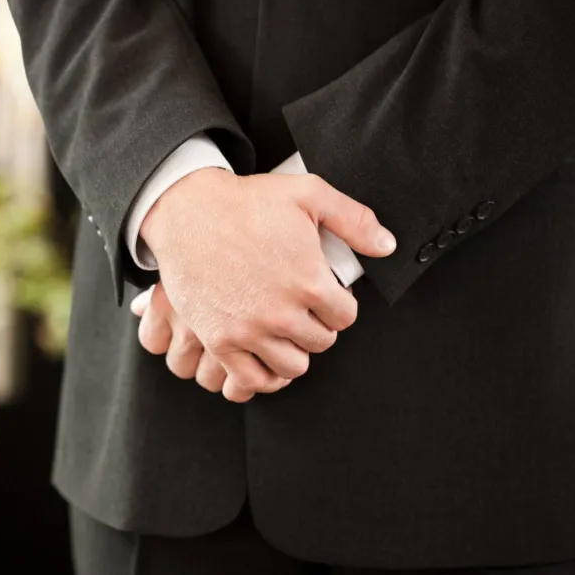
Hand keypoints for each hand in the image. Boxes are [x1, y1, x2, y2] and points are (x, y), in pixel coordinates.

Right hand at [140, 168, 395, 401]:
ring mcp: (249, 330)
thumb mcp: (308, 194)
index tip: (324, 297)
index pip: (345, 317)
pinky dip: (263, 376)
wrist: (188, 212)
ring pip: (292, 366)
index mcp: (309, 281)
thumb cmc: (245, 201)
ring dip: (293, 350)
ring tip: (284, 332)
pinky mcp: (219, 340)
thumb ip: (354, 220)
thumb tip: (386, 246)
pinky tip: (264, 357)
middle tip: (302, 310)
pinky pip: (251, 380)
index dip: (338, 305)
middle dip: (316, 326)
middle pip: (320, 343)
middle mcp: (281, 312)